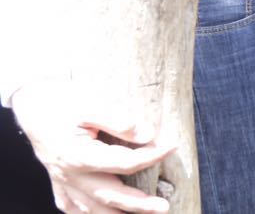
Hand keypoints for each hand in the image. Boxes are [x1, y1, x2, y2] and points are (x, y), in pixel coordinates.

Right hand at [11, 83, 173, 212]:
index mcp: (78, 155)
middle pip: (109, 196)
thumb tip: (148, 135)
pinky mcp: (57, 181)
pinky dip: (86, 213)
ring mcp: (61, 180)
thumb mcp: (91, 102)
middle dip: (138, 204)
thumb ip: (119, 120)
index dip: (152, 156)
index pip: (124, 163)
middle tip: (163, 207)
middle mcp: (69, 174)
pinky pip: (70, 206)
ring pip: (90, 208)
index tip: (172, 146)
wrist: (32, 102)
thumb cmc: (62, 100)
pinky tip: (100, 213)